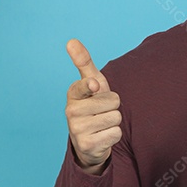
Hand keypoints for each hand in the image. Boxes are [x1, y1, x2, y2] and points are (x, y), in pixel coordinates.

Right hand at [65, 38, 121, 170]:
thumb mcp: (91, 82)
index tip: (94, 86)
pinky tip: (102, 136)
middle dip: (113, 106)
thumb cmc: (93, 105)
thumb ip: (83, 61)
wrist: (89, 139)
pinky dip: (114, 135)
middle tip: (102, 111)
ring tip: (102, 123)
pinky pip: (115, 134)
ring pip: (115, 118)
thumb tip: (71, 40)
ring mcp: (77, 130)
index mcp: (73, 94)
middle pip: (113, 101)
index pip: (86, 84)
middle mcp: (71, 111)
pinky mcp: (87, 145)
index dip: (93, 86)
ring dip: (114, 121)